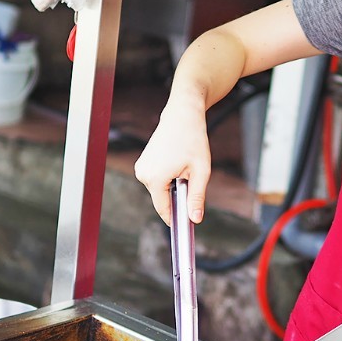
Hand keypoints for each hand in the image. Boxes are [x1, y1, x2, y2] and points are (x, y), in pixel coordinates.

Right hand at [133, 95, 210, 226]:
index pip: (164, 209)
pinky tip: (176, 160)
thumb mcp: (201, 171)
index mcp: (155, 178)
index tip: (187, 225)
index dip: (176, 219)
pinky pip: (158, 180)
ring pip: (161, 189)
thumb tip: (195, 219)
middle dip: (178, 194)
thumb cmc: (193, 139)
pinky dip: (169, 176)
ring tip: (183, 163)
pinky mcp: (142, 164)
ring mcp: (141, 168)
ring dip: (174, 184)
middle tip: (191, 175)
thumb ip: (197, 197)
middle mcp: (143, 174)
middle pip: (163, 199)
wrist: (182, 115)